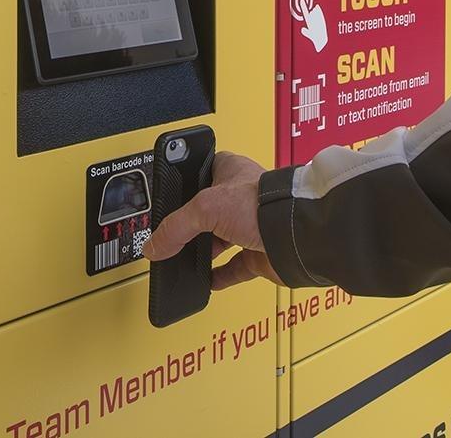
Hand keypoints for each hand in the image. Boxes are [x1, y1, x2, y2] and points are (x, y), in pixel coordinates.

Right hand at [144, 151, 282, 289]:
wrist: (296, 235)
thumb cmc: (263, 203)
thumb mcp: (205, 207)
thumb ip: (175, 227)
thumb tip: (154, 244)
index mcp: (230, 170)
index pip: (201, 172)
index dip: (184, 183)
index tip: (168, 198)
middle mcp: (243, 197)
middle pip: (210, 210)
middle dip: (193, 223)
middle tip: (172, 235)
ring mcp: (253, 226)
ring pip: (223, 238)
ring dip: (206, 249)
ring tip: (185, 257)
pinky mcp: (260, 254)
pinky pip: (236, 267)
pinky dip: (221, 275)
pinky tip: (208, 280)